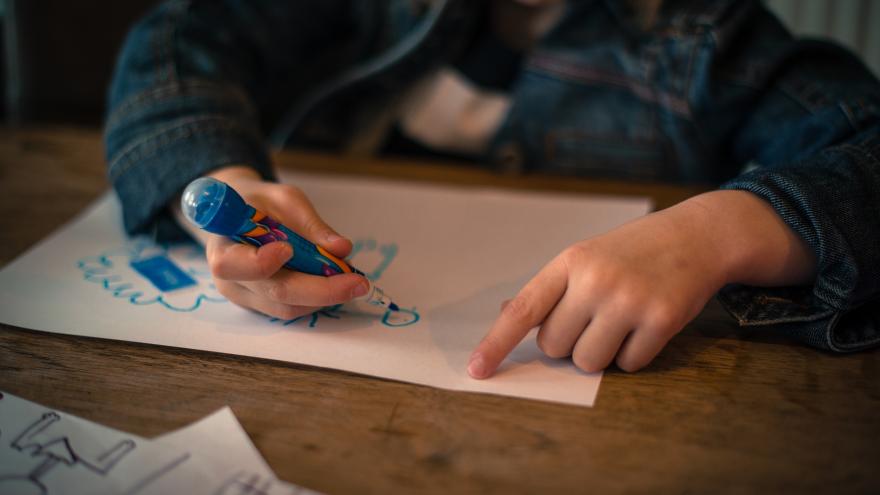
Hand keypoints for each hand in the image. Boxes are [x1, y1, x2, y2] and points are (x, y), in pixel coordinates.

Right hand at [176, 165, 368, 319]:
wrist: (241, 216)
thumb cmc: (260, 203)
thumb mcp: (285, 199)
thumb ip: (310, 224)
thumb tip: (341, 248)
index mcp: (223, 246)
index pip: (233, 264)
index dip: (261, 262)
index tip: (288, 249)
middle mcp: (229, 279)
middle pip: (274, 292)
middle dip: (321, 289)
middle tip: (357, 282)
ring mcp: (246, 297)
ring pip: (288, 308)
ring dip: (325, 297)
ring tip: (352, 279)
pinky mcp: (262, 306)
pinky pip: (293, 308)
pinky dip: (318, 298)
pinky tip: (336, 283)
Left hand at [467, 190, 816, 376]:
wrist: (696, 235)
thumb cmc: (631, 251)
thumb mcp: (585, 256)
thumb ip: (549, 289)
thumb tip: (505, 315)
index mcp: (568, 262)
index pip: (523, 311)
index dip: (496, 344)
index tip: (476, 370)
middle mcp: (594, 279)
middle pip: (555, 347)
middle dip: (570, 343)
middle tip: (594, 317)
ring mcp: (628, 299)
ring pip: (587, 362)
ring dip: (601, 353)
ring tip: (620, 321)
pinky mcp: (661, 319)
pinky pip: (628, 365)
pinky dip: (634, 355)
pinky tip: (646, 325)